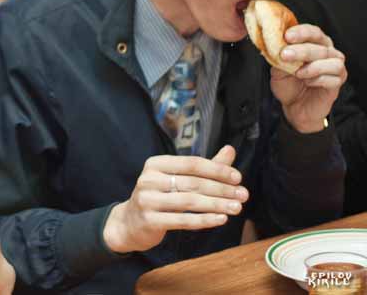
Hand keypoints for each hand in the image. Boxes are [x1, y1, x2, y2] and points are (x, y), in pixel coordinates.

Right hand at [103, 146, 248, 253]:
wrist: (130, 223)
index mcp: (156, 164)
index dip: (216, 170)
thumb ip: (205, 166)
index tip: (238, 178)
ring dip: (217, 205)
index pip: (191, 164)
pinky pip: (182, 220)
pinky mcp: (150, 220)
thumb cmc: (160, 197)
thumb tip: (230, 150)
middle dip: (222, 189)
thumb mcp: (178, 178)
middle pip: (192, 183)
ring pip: (189, 202)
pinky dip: (204, 220)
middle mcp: (149, 179)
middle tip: (243, 195)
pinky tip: (221, 219)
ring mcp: (147, 200)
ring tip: (236, 208)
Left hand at [271, 24, 346, 132]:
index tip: (287, 36)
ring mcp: (335, 67)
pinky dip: (318, 80)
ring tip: (297, 73)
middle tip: (285, 54)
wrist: (294, 107)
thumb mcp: (277, 70)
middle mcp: (327, 52)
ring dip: (312, 66)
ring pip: (332, 61)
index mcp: (313, 44)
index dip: (301, 32)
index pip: (312, 32)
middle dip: (302, 50)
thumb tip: (275, 47)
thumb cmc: (288, 84)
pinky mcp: (337, 82)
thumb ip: (278, 58)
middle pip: (321, 45)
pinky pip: (334, 78)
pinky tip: (308, 82)